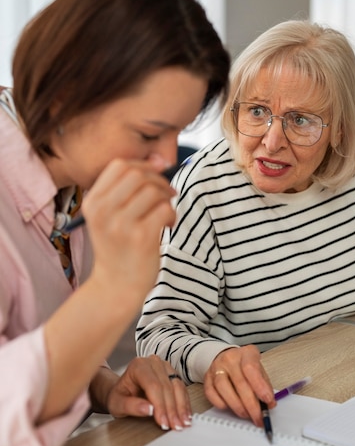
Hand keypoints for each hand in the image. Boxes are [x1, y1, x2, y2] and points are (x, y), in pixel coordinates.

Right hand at [83, 159, 175, 311]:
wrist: (116, 286)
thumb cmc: (118, 247)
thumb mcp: (108, 216)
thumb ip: (125, 189)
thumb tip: (158, 158)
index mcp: (93, 202)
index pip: (119, 165)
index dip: (142, 166)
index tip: (154, 177)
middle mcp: (103, 211)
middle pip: (138, 174)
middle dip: (158, 181)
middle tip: (165, 195)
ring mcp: (121, 225)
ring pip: (153, 191)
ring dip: (166, 199)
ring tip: (165, 213)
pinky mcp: (141, 238)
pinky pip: (164, 209)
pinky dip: (171, 214)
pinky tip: (168, 225)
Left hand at [106, 355, 191, 430]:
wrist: (123, 391)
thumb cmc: (119, 396)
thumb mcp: (118, 404)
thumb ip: (131, 406)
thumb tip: (148, 409)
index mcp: (138, 366)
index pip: (153, 386)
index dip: (160, 406)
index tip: (163, 422)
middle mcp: (153, 362)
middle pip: (167, 386)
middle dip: (172, 409)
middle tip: (175, 426)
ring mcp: (164, 366)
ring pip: (177, 386)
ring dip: (181, 407)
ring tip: (183, 423)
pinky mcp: (172, 373)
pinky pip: (182, 388)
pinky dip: (184, 403)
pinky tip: (186, 415)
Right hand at [203, 345, 274, 426]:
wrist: (226, 358)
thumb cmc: (245, 366)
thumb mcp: (260, 370)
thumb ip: (265, 385)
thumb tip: (269, 404)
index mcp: (247, 353)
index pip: (251, 368)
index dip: (260, 386)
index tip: (268, 400)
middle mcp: (230, 358)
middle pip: (239, 382)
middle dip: (251, 405)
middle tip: (258, 417)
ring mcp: (216, 368)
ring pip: (223, 388)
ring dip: (237, 406)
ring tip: (246, 414)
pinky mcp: (207, 378)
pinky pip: (211, 394)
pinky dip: (223, 405)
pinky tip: (231, 407)